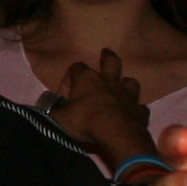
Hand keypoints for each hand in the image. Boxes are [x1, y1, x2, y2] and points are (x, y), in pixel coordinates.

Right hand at [50, 46, 160, 169]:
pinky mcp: (139, 111)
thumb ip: (53, 114)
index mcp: (87, 80)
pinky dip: (136, 109)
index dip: (73, 73)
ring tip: (123, 85)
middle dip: (108, 56)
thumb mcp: (59, 119)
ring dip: (126, 83)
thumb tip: (45, 113)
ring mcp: (127, 95)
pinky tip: (133, 113)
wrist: (115, 132)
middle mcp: (108, 82)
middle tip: (107, 53)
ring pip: (130, 82)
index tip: (69, 83)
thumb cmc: (84, 121)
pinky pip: (140, 107)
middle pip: (111, 62)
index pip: (77, 68)